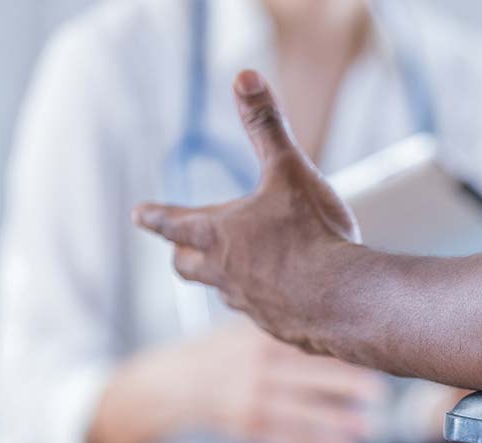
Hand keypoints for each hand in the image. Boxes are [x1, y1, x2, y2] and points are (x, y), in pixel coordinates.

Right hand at [88, 323, 386, 442]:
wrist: (173, 383)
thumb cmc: (224, 349)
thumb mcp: (246, 326)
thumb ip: (284, 321)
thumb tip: (340, 303)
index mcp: (259, 337)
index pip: (304, 338)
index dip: (338, 343)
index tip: (370, 345)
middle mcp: (256, 368)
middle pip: (306, 375)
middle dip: (343, 384)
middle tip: (380, 391)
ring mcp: (251, 400)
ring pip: (300, 413)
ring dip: (335, 422)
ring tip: (369, 428)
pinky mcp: (249, 428)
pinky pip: (289, 440)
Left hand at [133, 70, 357, 351]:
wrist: (343, 300)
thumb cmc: (312, 235)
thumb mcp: (289, 169)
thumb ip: (265, 125)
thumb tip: (245, 77)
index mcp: (218, 234)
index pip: (172, 221)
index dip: (155, 215)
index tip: (139, 213)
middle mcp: (224, 273)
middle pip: (186, 264)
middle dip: (181, 252)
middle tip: (179, 248)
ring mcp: (249, 304)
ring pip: (223, 290)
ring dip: (224, 277)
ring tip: (238, 270)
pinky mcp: (277, 326)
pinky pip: (261, 311)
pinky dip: (265, 299)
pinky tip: (284, 296)